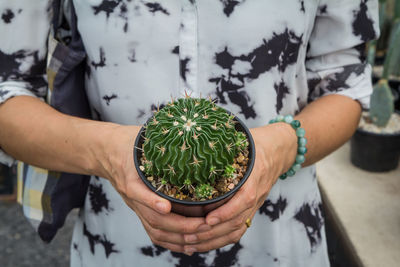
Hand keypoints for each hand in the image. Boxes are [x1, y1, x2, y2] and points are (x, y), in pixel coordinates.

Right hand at [96, 125, 210, 252]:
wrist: (107, 152)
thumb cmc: (130, 143)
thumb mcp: (144, 137)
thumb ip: (164, 138)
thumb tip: (189, 129)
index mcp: (132, 175)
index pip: (140, 193)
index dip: (155, 202)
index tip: (172, 207)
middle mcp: (134, 195)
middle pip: (153, 218)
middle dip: (180, 225)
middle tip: (204, 225)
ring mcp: (136, 205)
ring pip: (155, 229)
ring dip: (178, 237)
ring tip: (200, 237)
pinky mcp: (141, 210)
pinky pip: (153, 231)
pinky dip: (170, 241)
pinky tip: (188, 245)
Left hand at [181, 123, 296, 253]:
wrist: (279, 149)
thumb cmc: (256, 142)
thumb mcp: (243, 140)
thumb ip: (225, 146)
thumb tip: (195, 145)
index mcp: (255, 174)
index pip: (244, 199)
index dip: (227, 212)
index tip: (208, 219)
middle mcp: (257, 192)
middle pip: (239, 220)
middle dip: (213, 231)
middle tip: (189, 234)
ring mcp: (256, 202)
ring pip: (238, 228)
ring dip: (214, 238)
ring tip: (191, 241)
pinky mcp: (251, 208)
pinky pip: (239, 228)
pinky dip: (222, 238)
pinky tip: (204, 242)